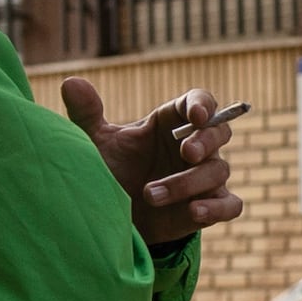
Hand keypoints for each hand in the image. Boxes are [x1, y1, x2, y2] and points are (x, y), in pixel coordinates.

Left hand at [61, 76, 245, 250]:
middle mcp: (192, 148)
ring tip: (149, 194)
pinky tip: (194, 211)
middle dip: (207, 140)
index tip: (194, 116)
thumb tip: (70, 83)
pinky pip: (231, 205)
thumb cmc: (110, 171)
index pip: (199, 102)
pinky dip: (217, 208)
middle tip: (185, 152)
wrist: (113, 216)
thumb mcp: (96, 143)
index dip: (203, 104)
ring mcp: (204, 179)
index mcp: (170, 124)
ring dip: (187, 182)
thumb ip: (86, 114)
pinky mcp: (208, 208)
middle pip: (220, 131)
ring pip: (218, 170)